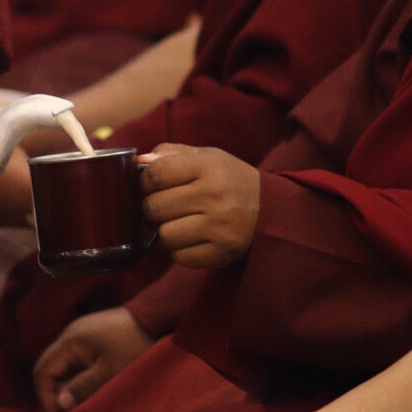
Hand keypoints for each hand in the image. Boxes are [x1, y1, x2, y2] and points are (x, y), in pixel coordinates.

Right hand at [33, 307, 150, 411]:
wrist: (154, 318)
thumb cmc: (132, 345)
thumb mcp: (108, 371)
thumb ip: (81, 387)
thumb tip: (59, 404)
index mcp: (69, 341)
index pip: (43, 370)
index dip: (45, 394)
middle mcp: (69, 335)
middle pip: (51, 367)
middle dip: (55, 392)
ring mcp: (79, 335)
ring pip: (63, 365)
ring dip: (67, 385)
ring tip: (79, 403)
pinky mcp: (90, 337)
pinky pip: (75, 360)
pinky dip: (77, 376)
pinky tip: (88, 388)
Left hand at [141, 146, 260, 268]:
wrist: (271, 209)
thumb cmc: (228, 179)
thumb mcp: (206, 156)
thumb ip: (171, 154)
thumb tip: (140, 162)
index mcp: (208, 166)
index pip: (156, 174)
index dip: (144, 181)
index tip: (149, 184)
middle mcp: (214, 196)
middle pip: (155, 207)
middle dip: (151, 207)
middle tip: (163, 206)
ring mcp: (219, 227)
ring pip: (165, 235)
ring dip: (165, 230)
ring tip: (177, 222)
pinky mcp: (222, 252)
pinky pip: (180, 258)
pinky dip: (179, 250)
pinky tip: (190, 238)